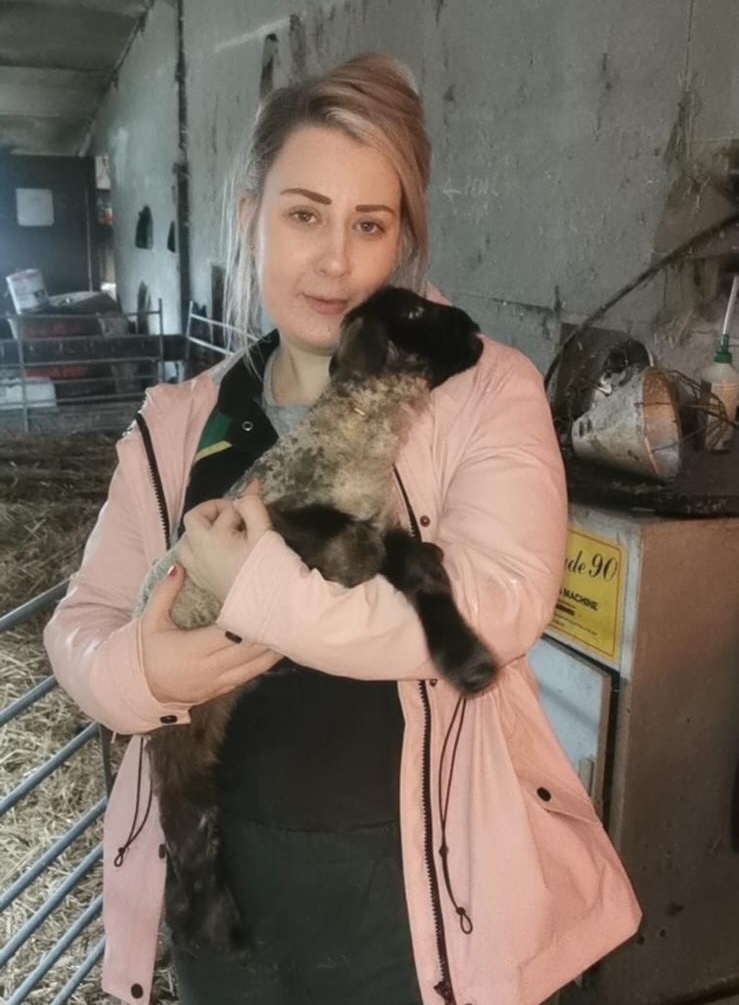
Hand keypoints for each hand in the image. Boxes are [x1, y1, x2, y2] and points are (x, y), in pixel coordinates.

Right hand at [140, 563, 281, 704]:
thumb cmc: (146, 653)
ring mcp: (218, 682)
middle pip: (249, 651)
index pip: (230, 634)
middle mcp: (210, 668)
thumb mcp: (150, 621)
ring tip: (289, 629)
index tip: (265, 602)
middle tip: (286, 613)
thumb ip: (165, 593)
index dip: (250, 620)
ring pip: (255, 668)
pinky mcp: (222, 690)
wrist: (139, 690)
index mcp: (193, 649)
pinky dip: (264, 663)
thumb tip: (177, 566)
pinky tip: (277, 649)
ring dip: (273, 650)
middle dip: (268, 633)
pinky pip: (249, 676)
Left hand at [177, 482, 271, 603]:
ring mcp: (199, 571)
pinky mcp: (205, 584)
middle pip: (193, 523)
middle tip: (236, 517)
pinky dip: (202, 550)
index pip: (218, 510)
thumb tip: (248, 489)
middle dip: (212, 514)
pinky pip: (192, 560)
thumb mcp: (264, 531)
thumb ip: (252, 506)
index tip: (251, 505)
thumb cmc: (269, 569)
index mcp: (209, 539)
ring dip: (203, 533)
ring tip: (225, 534)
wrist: (271, 608)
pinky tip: (221, 553)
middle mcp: (197, 554)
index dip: (235, 503)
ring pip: (188, 543)